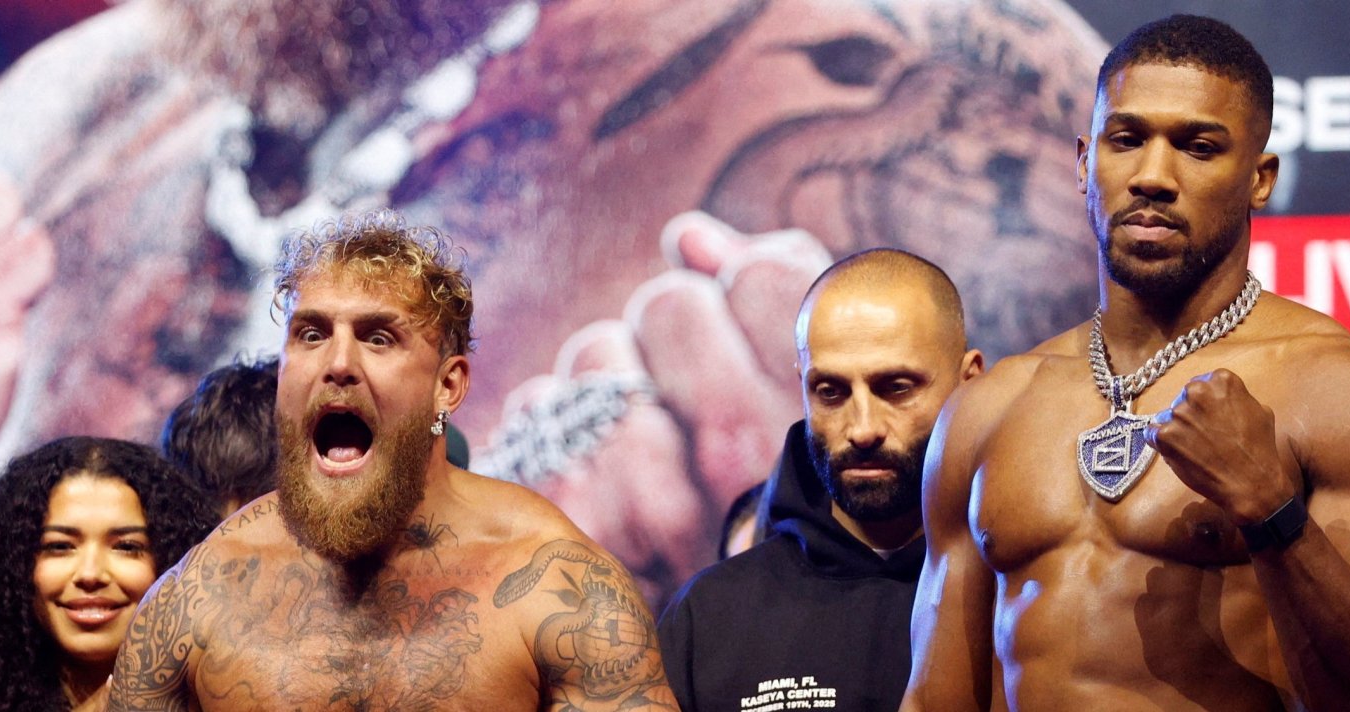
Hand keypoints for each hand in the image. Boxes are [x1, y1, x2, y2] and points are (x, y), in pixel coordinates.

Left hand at [489, 211, 829, 600]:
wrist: (722, 639)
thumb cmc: (770, 497)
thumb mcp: (801, 402)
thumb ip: (762, 295)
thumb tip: (689, 233)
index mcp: (807, 417)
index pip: (762, 277)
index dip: (738, 282)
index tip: (736, 318)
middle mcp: (738, 451)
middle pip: (670, 304)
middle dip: (669, 326)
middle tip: (681, 372)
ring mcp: (654, 490)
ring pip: (597, 351)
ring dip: (610, 374)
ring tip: (636, 417)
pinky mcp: (580, 520)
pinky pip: (541, 408)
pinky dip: (559, 419)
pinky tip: (591, 449)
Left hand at [1146, 369, 1298, 525]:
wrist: (1250, 482)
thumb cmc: (1259, 449)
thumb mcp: (1260, 411)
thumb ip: (1238, 398)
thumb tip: (1224, 398)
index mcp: (1222, 381)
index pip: (1203, 383)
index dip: (1205, 402)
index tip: (1210, 415)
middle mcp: (1197, 391)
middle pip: (1183, 398)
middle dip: (1190, 414)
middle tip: (1202, 434)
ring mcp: (1178, 413)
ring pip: (1168, 416)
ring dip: (1176, 429)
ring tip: (1194, 448)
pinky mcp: (1164, 434)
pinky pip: (1152, 433)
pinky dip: (1161, 442)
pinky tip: (1179, 453)